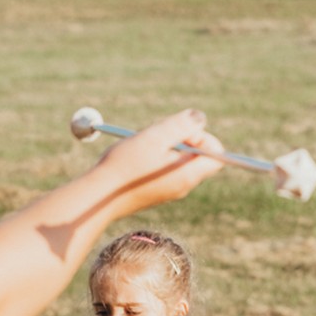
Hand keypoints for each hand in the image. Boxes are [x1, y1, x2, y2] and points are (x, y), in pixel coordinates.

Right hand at [92, 109, 224, 216]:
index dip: (202, 136)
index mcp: (188, 174)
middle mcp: (184, 185)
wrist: (98, 198)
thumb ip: (181, 125)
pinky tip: (135, 156)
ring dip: (164, 145)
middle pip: (198, 155)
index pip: (217, 153)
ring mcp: (171, 189)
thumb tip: (200, 118)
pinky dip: (155, 156)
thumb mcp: (154, 137)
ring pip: (179, 159)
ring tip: (142, 146)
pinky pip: (165, 168)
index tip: (177, 133)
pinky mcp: (157, 191)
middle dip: (180, 138)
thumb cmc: (125, 166)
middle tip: (155, 137)